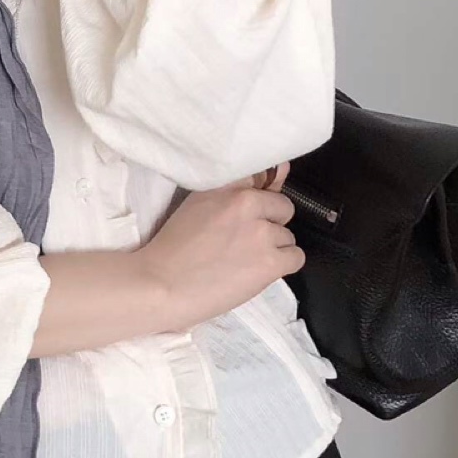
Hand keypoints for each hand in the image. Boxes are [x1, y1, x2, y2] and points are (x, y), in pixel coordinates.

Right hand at [137, 160, 302, 333]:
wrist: (162, 286)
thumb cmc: (173, 249)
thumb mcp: (197, 206)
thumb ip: (233, 192)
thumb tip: (279, 171)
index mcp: (226, 186)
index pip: (263, 175)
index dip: (259, 196)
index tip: (251, 209)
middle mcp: (247, 202)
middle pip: (282, 208)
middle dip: (269, 224)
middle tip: (243, 242)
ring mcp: (261, 232)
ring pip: (288, 236)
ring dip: (272, 248)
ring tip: (243, 261)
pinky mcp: (271, 261)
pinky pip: (296, 257)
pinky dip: (280, 266)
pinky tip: (256, 271)